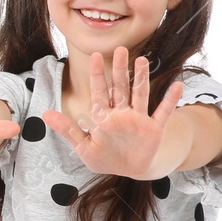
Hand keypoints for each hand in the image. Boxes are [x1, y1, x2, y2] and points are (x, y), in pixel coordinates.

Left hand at [40, 47, 182, 177]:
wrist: (130, 171)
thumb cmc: (105, 158)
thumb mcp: (83, 146)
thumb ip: (67, 129)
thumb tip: (44, 114)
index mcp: (103, 117)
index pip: (99, 92)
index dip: (97, 75)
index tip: (94, 55)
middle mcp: (121, 113)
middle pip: (120, 88)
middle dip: (119, 70)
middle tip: (120, 49)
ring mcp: (139, 119)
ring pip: (140, 94)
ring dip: (141, 79)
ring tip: (142, 61)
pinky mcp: (154, 129)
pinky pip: (163, 113)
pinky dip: (169, 101)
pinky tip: (176, 86)